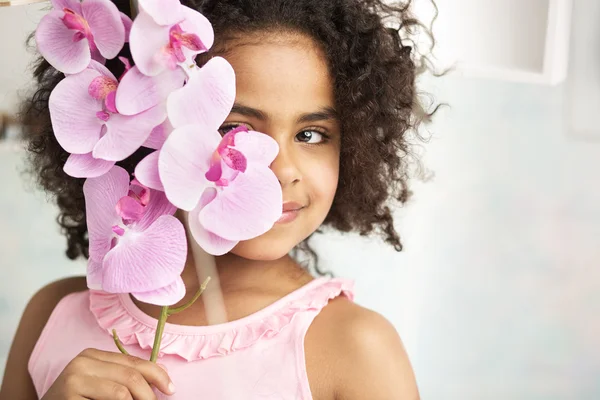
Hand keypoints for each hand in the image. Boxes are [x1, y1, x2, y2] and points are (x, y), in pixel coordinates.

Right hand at [41, 348, 174, 399]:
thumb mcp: (101, 385)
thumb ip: (124, 379)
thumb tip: (163, 382)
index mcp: (93, 355)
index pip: (134, 362)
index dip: (158, 375)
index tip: (171, 389)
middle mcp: (82, 361)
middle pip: (131, 376)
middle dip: (149, 395)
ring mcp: (73, 378)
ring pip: (122, 393)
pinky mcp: (68, 394)